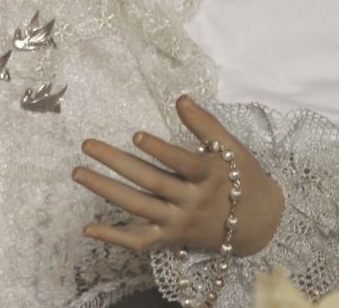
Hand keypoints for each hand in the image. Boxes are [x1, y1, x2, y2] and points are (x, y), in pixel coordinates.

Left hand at [72, 94, 285, 255]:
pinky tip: (87, 227)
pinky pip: (140, 240)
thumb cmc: (244, 177)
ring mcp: (180, 222)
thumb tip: (180, 98)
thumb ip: (205, 124)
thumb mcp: (232, 148)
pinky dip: (114, 237)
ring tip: (79, 173)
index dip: (160, 151)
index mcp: (209, 176)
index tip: (136, 135)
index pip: (182, 163)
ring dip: (106, 191)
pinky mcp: (171, 239)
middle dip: (117, 164)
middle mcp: (193, 201)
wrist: (260, 223)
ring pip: (139, 207)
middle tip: (87, 145)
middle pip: (151, 182)